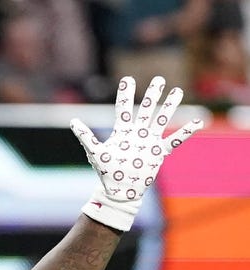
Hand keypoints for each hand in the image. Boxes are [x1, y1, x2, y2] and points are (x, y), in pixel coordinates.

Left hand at [71, 76, 201, 231]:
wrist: (119, 190)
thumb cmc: (106, 173)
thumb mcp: (95, 153)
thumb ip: (86, 137)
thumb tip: (73, 121)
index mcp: (122, 132)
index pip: (124, 108)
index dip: (126, 94)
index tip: (128, 79)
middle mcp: (137, 133)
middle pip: (146, 109)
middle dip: (153, 94)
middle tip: (159, 79)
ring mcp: (149, 141)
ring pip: (161, 119)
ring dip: (169, 106)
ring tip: (177, 91)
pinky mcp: (159, 153)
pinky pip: (175, 140)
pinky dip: (186, 132)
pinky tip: (197, 122)